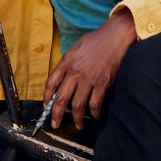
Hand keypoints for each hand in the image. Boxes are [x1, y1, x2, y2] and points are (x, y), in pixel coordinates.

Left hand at [44, 9, 136, 129]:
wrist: (115, 35)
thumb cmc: (97, 39)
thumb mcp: (76, 47)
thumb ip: (68, 62)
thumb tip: (63, 77)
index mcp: (67, 61)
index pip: (51, 82)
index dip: (46, 96)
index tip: (46, 105)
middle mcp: (75, 71)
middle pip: (61, 98)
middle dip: (56, 114)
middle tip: (55, 124)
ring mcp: (89, 78)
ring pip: (78, 105)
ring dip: (76, 119)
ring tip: (77, 125)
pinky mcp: (102, 83)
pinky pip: (95, 103)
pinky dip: (94, 113)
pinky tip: (95, 116)